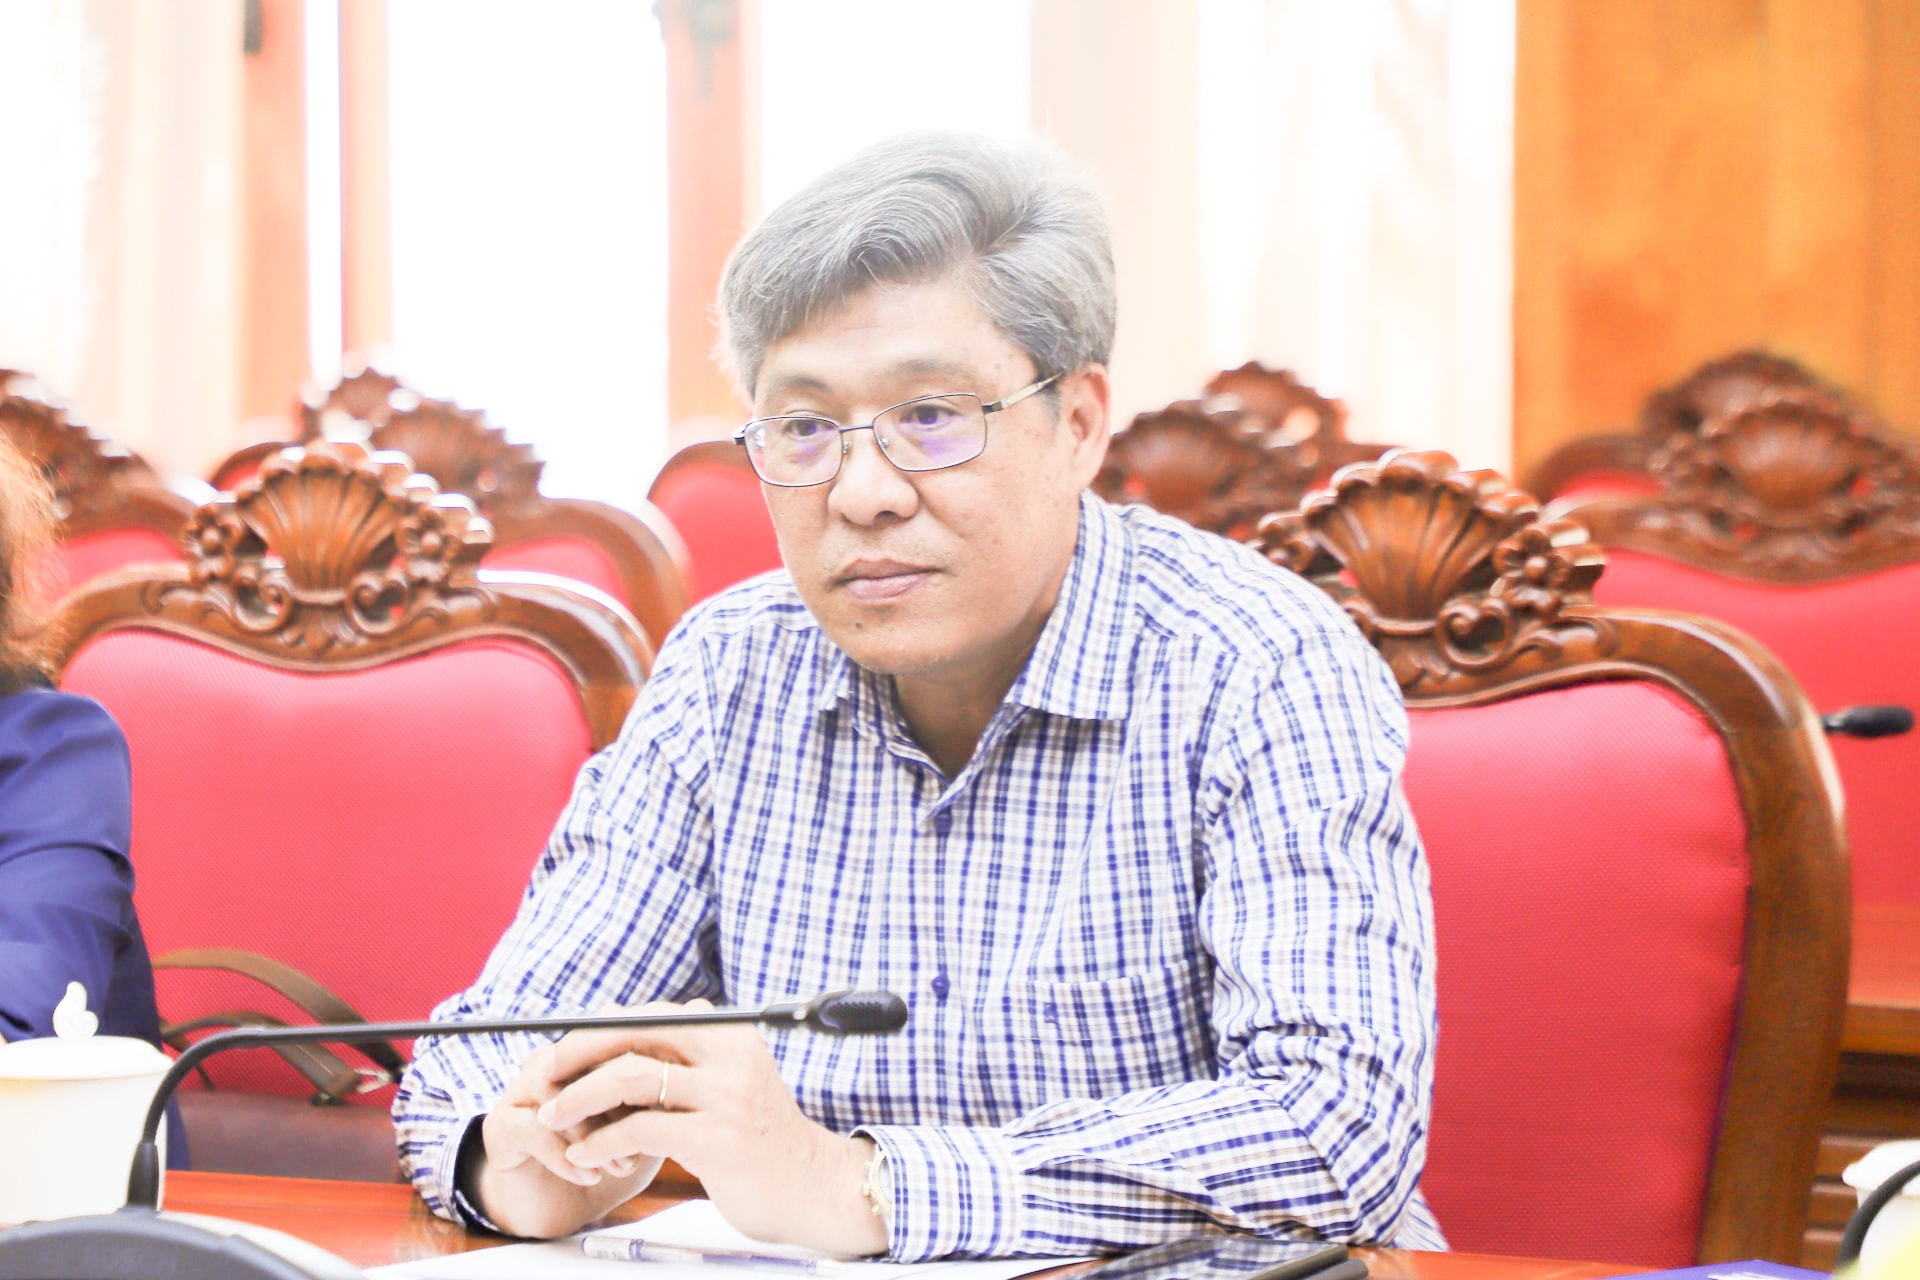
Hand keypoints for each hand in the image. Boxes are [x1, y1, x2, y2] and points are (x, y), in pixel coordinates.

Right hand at [474, 1019, 666, 1237]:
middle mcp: (553, 1063)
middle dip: (621, 1099)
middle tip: (652, 1134)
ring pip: (558, 1092)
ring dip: (595, 1132)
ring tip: (623, 1165)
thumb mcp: (652, 1122)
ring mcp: (524, 1091)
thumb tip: (710, 1038)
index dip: (645, 1068)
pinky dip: (566, 1156)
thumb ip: (674, 1086)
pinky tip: (591, 1176)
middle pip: (585, 1059)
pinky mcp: (502, 1126)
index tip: (675, 1102)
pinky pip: (533, 1129)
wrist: (566, 1209)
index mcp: (587, 1054)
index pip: (615, 1037)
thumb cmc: (613, 1157)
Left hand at [537, 1000, 887, 1255]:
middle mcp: (730, 1054)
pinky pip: (640, 1130)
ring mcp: (726, 1096)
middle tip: (547, 1075)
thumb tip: (611, 1044)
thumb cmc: (759, 1140)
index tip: (565, 1053)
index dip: (600, 1032)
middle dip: (579, 1052)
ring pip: (629, 1077)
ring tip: (553, 1117)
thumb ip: (685, 1062)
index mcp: (731, 1033)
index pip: (649, 1016)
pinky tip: (584, 1154)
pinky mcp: (719, 1140)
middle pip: (634, 1033)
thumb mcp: (728, 1085)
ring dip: (579, 1098)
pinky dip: (601, 1141)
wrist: (812, 1188)